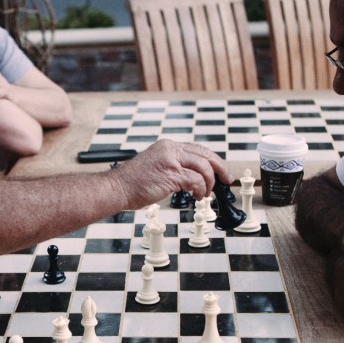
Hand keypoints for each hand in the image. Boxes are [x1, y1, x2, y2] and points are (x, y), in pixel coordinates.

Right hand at [115, 139, 230, 208]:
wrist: (117, 188)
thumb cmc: (133, 183)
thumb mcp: (157, 167)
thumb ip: (174, 167)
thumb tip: (193, 177)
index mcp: (167, 146)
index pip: (198, 149)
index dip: (213, 161)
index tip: (221, 171)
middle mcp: (170, 149)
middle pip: (205, 155)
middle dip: (219, 168)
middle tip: (226, 180)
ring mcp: (171, 160)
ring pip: (203, 167)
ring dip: (209, 183)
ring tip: (205, 194)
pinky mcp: (171, 174)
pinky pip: (195, 180)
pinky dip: (200, 189)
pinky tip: (197, 196)